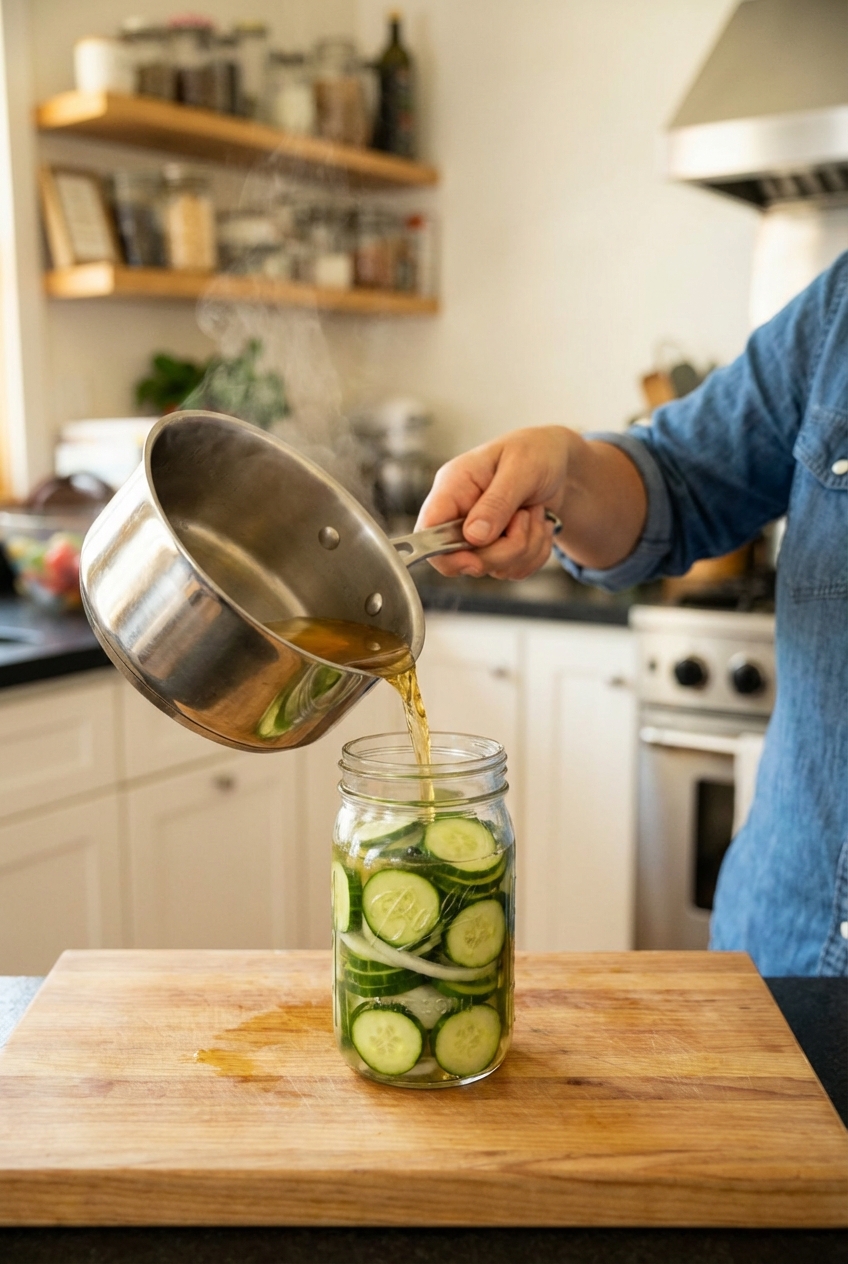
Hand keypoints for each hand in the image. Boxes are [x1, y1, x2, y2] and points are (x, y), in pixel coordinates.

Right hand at [416, 426, 574, 578]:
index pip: (428, 530)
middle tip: (525, 516)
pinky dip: (536, 553)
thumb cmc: (536, 453)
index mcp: (453, 487)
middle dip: (505, 548)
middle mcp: (460, 514)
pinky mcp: (498, 550)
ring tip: (535, 513)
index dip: (445, 553)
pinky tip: (539, 525)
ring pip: (495, 568)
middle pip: (464, 560)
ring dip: (527, 546)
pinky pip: (515, 571)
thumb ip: (496, 502)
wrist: (559, 464)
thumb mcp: (521, 468)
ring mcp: (478, 536)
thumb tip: (474, 536)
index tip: (475, 559)